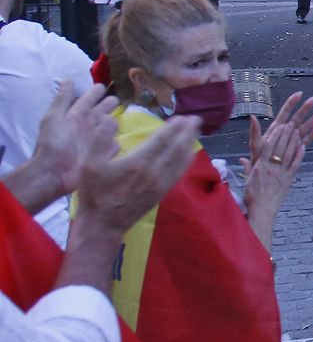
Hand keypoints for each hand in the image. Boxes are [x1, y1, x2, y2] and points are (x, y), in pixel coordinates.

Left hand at [26, 83, 119, 202]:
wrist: (55, 172)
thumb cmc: (54, 143)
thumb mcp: (55, 117)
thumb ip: (62, 99)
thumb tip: (68, 79)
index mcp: (75, 116)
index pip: (88, 100)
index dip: (95, 92)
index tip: (102, 86)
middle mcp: (86, 127)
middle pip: (101, 112)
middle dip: (108, 104)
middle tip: (116, 99)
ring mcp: (95, 141)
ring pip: (109, 127)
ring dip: (113, 122)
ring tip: (116, 119)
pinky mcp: (101, 155)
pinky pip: (113, 146)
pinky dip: (115, 143)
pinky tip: (117, 141)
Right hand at [76, 116, 201, 236]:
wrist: (103, 224)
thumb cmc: (94, 193)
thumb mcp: (88, 164)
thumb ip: (99, 139)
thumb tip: (110, 118)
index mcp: (138, 163)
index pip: (162, 140)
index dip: (174, 127)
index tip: (182, 117)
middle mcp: (154, 172)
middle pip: (176, 148)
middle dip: (187, 132)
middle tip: (195, 119)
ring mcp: (160, 184)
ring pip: (181, 160)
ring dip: (189, 144)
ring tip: (194, 132)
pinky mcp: (161, 193)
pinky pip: (178, 172)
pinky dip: (185, 160)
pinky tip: (188, 154)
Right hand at [241, 114, 306, 222]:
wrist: (262, 210)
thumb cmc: (253, 196)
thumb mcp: (248, 180)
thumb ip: (247, 168)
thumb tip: (242, 159)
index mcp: (260, 166)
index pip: (268, 148)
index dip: (275, 136)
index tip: (279, 126)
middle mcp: (271, 168)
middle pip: (279, 148)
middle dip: (285, 135)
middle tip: (291, 123)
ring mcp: (281, 173)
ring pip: (288, 154)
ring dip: (293, 141)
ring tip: (297, 130)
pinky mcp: (288, 179)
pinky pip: (295, 165)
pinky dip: (299, 155)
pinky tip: (303, 146)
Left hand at [250, 92, 312, 156]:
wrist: (264, 173)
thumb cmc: (258, 158)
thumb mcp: (255, 144)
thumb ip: (255, 131)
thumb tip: (252, 116)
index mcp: (276, 129)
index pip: (285, 113)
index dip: (291, 103)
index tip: (299, 94)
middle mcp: (286, 132)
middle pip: (297, 117)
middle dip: (306, 108)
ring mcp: (292, 140)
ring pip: (305, 127)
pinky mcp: (297, 148)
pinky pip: (306, 140)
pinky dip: (312, 135)